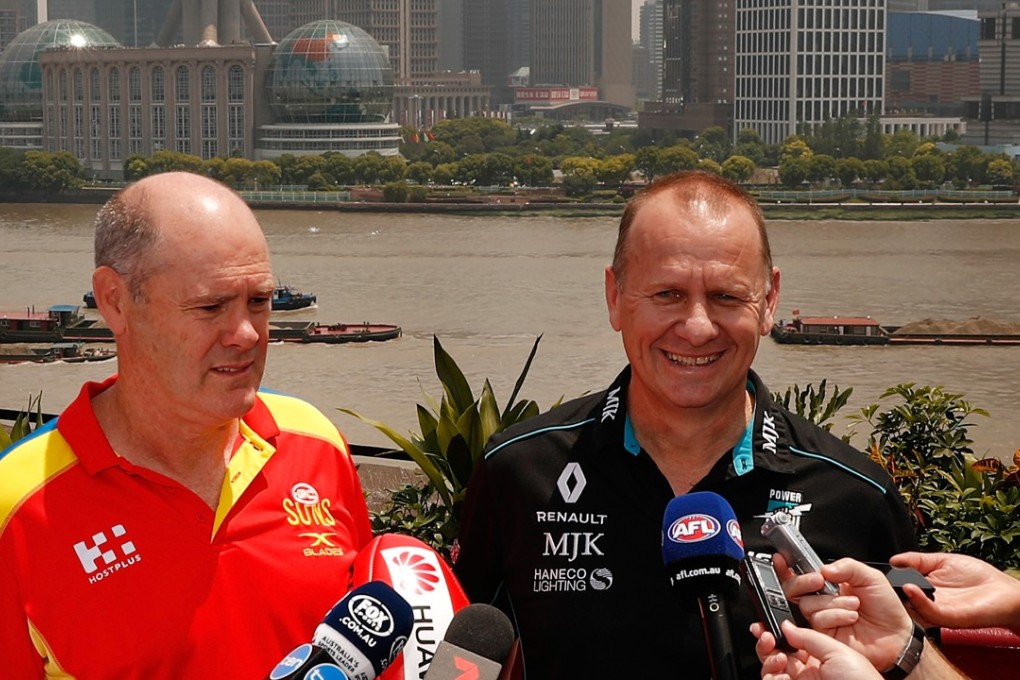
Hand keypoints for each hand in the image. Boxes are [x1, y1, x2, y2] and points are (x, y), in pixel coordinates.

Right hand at [752, 619, 880, 679]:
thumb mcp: (837, 650)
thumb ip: (809, 636)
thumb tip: (784, 625)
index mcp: (819, 655)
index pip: (790, 640)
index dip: (776, 631)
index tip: (765, 624)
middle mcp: (807, 669)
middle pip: (775, 652)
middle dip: (766, 642)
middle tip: (765, 636)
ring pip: (770, 668)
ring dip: (768, 659)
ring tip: (778, 657)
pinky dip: (771, 676)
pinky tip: (781, 673)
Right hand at [774, 554, 913, 670]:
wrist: (897, 636)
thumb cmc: (887, 608)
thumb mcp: (871, 577)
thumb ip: (847, 566)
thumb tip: (824, 569)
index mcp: (830, 583)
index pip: (803, 573)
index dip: (787, 567)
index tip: (782, 560)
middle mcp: (822, 600)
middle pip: (794, 588)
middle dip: (804, 582)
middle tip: (820, 581)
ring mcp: (821, 617)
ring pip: (806, 605)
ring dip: (832, 603)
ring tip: (854, 606)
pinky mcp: (823, 635)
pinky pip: (817, 621)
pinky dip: (835, 616)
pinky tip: (850, 617)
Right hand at [891, 551, 1019, 633]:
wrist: (1005, 592)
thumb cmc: (979, 577)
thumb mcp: (942, 561)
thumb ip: (917, 560)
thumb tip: (893, 559)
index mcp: (924, 589)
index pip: (900, 587)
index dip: (888, 581)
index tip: (876, 574)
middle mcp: (928, 602)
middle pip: (902, 601)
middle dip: (889, 592)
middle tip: (879, 582)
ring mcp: (938, 611)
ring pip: (912, 609)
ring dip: (901, 597)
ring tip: (896, 584)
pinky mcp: (950, 617)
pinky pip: (929, 612)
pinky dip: (918, 601)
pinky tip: (910, 588)